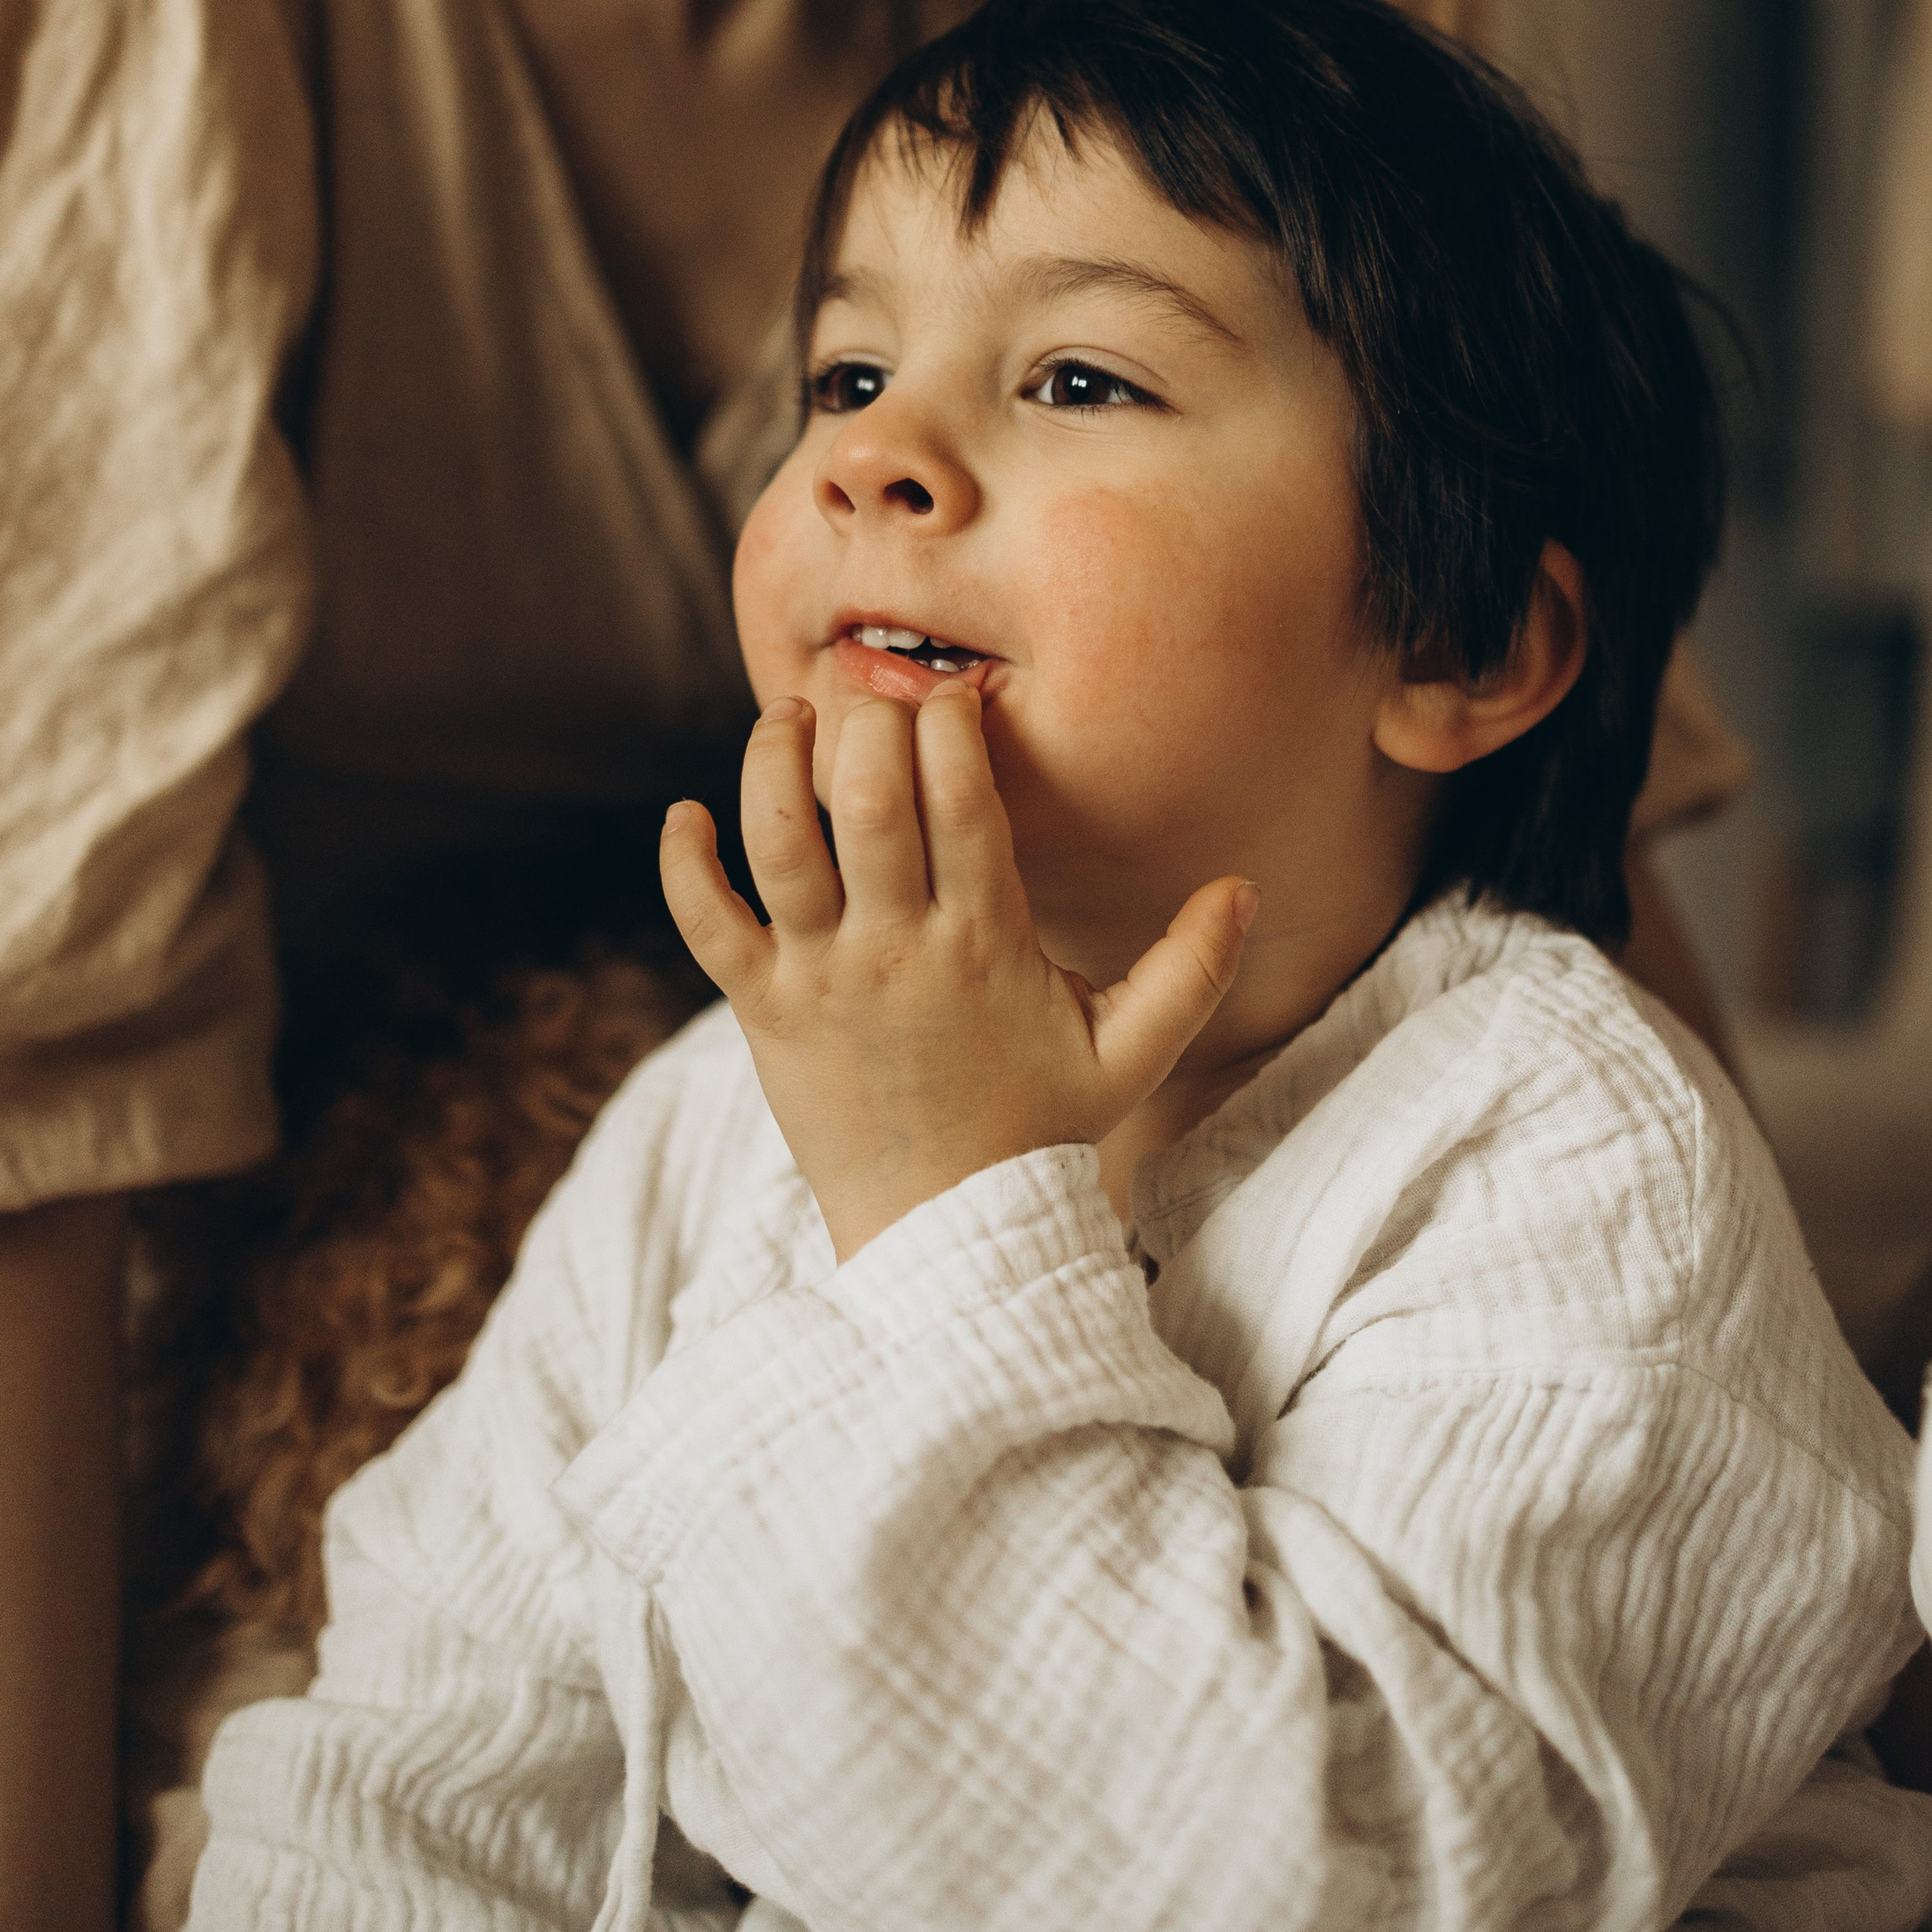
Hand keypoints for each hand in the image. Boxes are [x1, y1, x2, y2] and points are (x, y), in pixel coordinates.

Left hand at [660, 688, 1255, 1258]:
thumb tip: (1247, 886)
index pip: (965, 803)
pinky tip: (684, 816)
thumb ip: (1192, 968)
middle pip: (871, 802)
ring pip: (781, 843)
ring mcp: (822, 980)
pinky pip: (707, 926)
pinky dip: (685, 866)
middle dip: (870, 724)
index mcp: (986, 944)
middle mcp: (898, 951)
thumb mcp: (1131, 1054)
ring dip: (773, 766)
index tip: (956, 695)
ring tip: (785, 717)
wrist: (944, 1241)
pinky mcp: (763, 1014)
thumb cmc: (1037, 1133)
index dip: (955, 729)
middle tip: (873, 690)